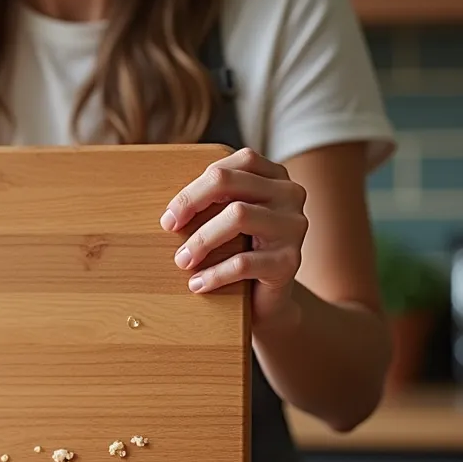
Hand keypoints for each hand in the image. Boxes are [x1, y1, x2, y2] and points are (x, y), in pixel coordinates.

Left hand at [160, 148, 308, 329]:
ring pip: (238, 215)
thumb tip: (171, 204)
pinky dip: (214, 273)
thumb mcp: (228, 218)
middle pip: (230, 182)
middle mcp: (290, 194)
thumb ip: (212, 199)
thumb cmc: (241, 251)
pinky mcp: (290, 261)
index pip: (234, 162)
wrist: (266, 299)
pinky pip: (244, 262)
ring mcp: (293, 226)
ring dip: (201, 239)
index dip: (197, 183)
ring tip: (182, 260)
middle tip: (169, 226)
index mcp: (274, 176)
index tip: (171, 212)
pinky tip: (197, 284)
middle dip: (191, 202)